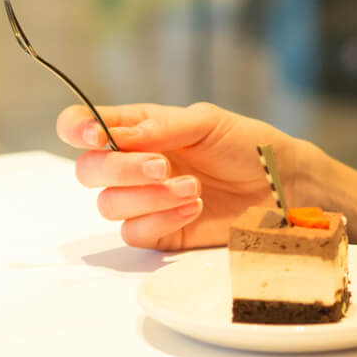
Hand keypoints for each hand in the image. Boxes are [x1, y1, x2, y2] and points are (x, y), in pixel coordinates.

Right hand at [55, 102, 298, 251]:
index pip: (83, 126)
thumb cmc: (246, 144)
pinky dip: (161, 219)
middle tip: (162, 166)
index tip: (93, 135)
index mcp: (139, 128)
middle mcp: (133, 164)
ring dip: (149, 197)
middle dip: (120, 168)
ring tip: (193, 187)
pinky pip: (134, 233)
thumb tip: (116, 135)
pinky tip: (194, 207)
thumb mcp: (207, 122)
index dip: (76, 128)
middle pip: (88, 170)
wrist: (280, 184)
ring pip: (109, 205)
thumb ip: (160, 128)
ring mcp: (144, 200)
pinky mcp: (159, 231)